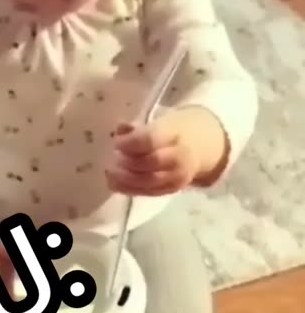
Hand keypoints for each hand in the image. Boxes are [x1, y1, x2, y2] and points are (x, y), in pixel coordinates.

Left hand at [106, 107, 227, 196]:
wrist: (203, 145)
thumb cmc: (174, 129)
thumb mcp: (160, 120)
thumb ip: (138, 127)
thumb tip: (119, 129)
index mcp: (176, 132)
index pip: (150, 140)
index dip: (129, 142)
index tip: (116, 142)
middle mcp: (180, 156)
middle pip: (150, 163)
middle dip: (127, 162)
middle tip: (112, 158)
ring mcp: (178, 175)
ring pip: (149, 181)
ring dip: (125, 178)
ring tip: (109, 172)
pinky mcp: (173, 189)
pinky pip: (150, 192)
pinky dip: (130, 189)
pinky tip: (115, 184)